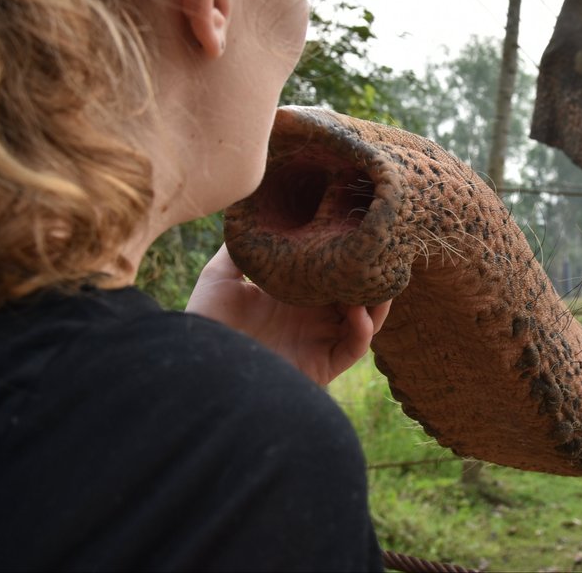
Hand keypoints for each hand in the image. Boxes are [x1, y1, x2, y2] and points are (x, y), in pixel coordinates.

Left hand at [186, 244, 390, 386]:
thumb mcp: (220, 276)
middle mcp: (311, 317)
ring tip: (377, 281)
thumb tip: (251, 213)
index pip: (331, 272)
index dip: (347, 255)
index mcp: (294, 295)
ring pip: (364, 320)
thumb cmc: (206, 322)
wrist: (201, 367)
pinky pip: (354, 348)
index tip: (360, 231)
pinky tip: (359, 313)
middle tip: (380, 253)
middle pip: (355, 294)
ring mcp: (318, 341)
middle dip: (371, 275)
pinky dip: (363, 331)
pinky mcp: (322, 364)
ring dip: (375, 301)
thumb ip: (238, 249)